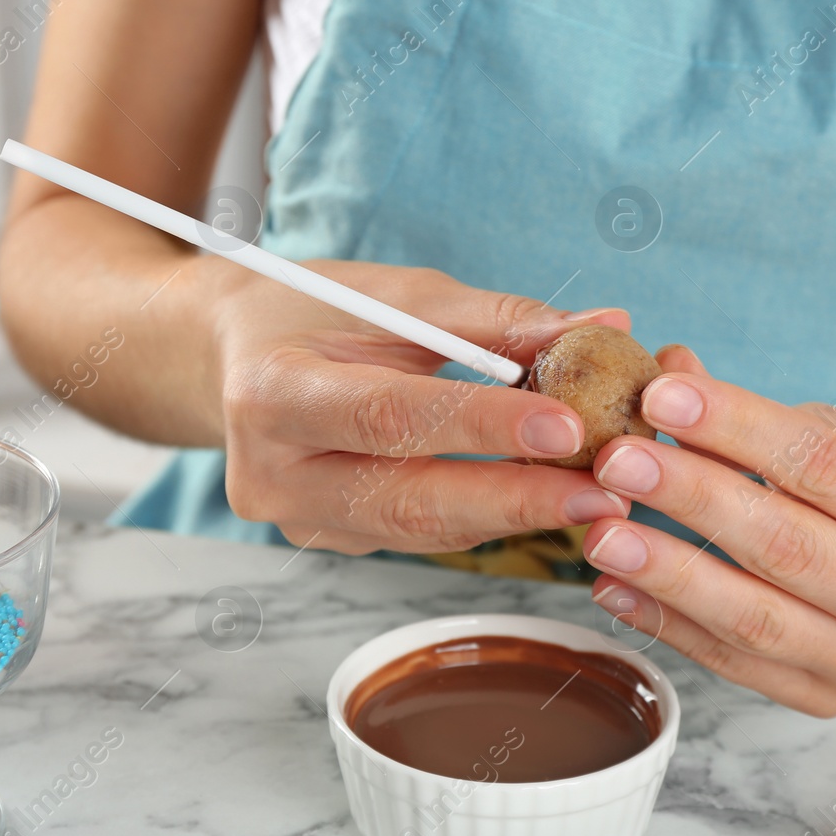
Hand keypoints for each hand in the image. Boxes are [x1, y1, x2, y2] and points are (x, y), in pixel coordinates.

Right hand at [212, 260, 632, 554]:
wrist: (231, 360)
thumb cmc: (313, 313)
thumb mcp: (394, 295)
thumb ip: (495, 320)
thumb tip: (603, 325)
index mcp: (274, 391)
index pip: (392, 415)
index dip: (483, 426)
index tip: (569, 426)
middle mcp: (271, 471)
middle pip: (408, 497)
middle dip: (516, 498)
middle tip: (605, 493)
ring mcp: (295, 518)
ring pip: (421, 529)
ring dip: (513, 515)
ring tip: (595, 497)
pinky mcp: (325, 539)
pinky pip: (416, 534)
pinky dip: (483, 516)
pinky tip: (541, 500)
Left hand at [581, 346, 835, 715]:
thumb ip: (760, 416)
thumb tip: (671, 372)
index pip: (828, 467)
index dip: (739, 427)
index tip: (662, 394)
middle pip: (789, 547)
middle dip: (694, 498)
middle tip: (617, 461)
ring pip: (757, 618)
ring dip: (669, 573)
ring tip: (601, 533)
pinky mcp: (826, 698)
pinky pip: (735, 663)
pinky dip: (668, 625)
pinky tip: (614, 588)